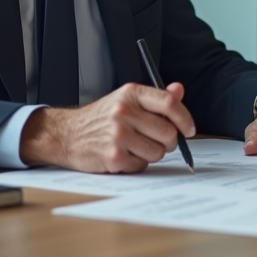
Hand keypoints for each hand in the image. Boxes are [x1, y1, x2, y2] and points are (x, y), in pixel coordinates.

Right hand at [19, 82, 195, 172]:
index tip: (189, 129)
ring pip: (157, 152)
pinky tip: (124, 155)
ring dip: (152, 154)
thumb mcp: (126, 100)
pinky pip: (142, 166)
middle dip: (168, 142)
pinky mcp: (113, 156)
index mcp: (130, 94)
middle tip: (159, 141)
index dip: (185, 118)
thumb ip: (155, 97)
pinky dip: (137, 164)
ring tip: (136, 147)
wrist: (67, 134)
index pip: (169, 103)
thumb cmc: (101, 118)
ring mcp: (118, 135)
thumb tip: (179, 90)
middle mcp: (124, 112)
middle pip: (168, 132)